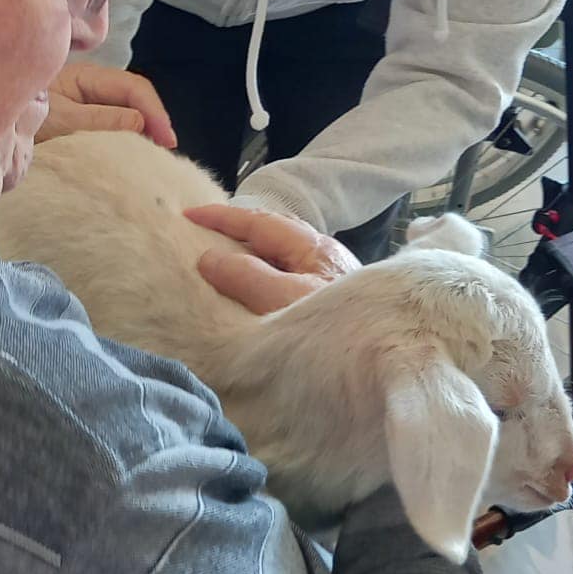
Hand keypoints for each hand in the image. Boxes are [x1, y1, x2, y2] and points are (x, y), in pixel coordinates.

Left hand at [38, 62, 176, 147]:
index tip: (167, 140)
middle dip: (153, 122)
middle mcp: (89, 86)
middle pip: (133, 99)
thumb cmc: (18, 114)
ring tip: (154, 157)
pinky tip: (130, 158)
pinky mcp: (78, 123)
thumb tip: (141, 124)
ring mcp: (84, 104)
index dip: (155, 112)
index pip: (134, 88)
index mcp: (86, 76)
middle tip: (167, 152)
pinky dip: (123, 141)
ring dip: (141, 133)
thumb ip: (101, 121)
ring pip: (124, 114)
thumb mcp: (61, 120)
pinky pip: (109, 128)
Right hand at [186, 203, 358, 314]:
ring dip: (247, 255)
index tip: (188, 215)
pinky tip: (249, 295)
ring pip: (279, 258)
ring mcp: (325, 282)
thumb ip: (248, 277)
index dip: (222, 217)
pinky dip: (260, 278)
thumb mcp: (286, 299)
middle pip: (271, 235)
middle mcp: (322, 259)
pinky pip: (284, 280)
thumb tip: (210, 258)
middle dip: (235, 231)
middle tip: (199, 235)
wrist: (385, 358)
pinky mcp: (327, 306)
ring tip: (217, 262)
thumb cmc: (340, 330)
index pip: (260, 222)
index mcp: (314, 249)